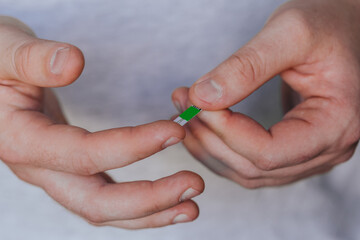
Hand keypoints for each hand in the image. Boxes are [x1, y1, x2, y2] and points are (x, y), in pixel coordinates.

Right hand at [0, 16, 203, 228]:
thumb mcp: (1, 50)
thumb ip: (30, 58)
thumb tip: (71, 64)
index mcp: (21, 141)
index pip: (84, 154)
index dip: (132, 146)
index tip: (175, 131)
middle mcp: (38, 168)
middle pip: (96, 202)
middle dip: (148, 199)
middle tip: (194, 187)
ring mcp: (54, 174)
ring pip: (102, 210)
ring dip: (149, 212)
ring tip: (190, 207)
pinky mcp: (69, 170)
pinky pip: (103, 196)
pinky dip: (136, 203)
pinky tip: (165, 199)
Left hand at [172, 0, 359, 187]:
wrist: (344, 27)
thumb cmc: (328, 23)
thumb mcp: (290, 32)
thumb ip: (246, 67)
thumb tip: (202, 97)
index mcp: (336, 124)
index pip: (268, 152)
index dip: (224, 130)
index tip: (195, 101)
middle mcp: (327, 149)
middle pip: (254, 167)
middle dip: (210, 138)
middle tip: (183, 104)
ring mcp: (310, 152)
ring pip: (248, 171)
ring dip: (210, 146)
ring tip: (186, 113)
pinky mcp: (293, 147)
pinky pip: (251, 163)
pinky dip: (222, 148)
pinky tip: (203, 127)